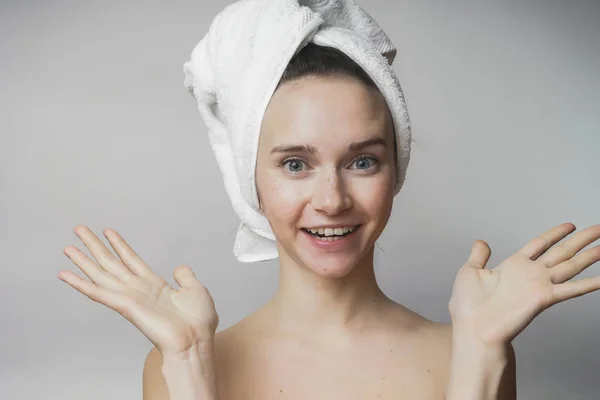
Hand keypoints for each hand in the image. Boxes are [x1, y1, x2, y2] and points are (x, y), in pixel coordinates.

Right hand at [58, 225, 218, 356]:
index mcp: (154, 284)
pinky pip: (99, 293)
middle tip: (79, 230)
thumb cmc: (198, 322)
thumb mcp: (195, 289)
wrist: (195, 341)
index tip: (107, 231)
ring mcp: (130, 297)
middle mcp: (138, 289)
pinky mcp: (125, 307)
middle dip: (95, 246)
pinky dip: (80, 284)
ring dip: (83, 261)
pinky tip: (66, 275)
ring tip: (67, 248)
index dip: (119, 245)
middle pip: (111, 262)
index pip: (132, 259)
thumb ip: (185, 277)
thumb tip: (179, 267)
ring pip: (101, 274)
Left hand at [449, 222, 599, 346]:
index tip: (570, 225)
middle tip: (599, 229)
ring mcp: (538, 285)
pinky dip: (589, 284)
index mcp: (513, 266)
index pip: (539, 245)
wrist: (472, 328)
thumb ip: (479, 256)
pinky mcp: (543, 298)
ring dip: (590, 256)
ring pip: (571, 266)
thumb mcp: (470, 272)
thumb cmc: (468, 307)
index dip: (554, 234)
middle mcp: (530, 274)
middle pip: (561, 252)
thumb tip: (481, 242)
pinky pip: (571, 289)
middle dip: (581, 240)